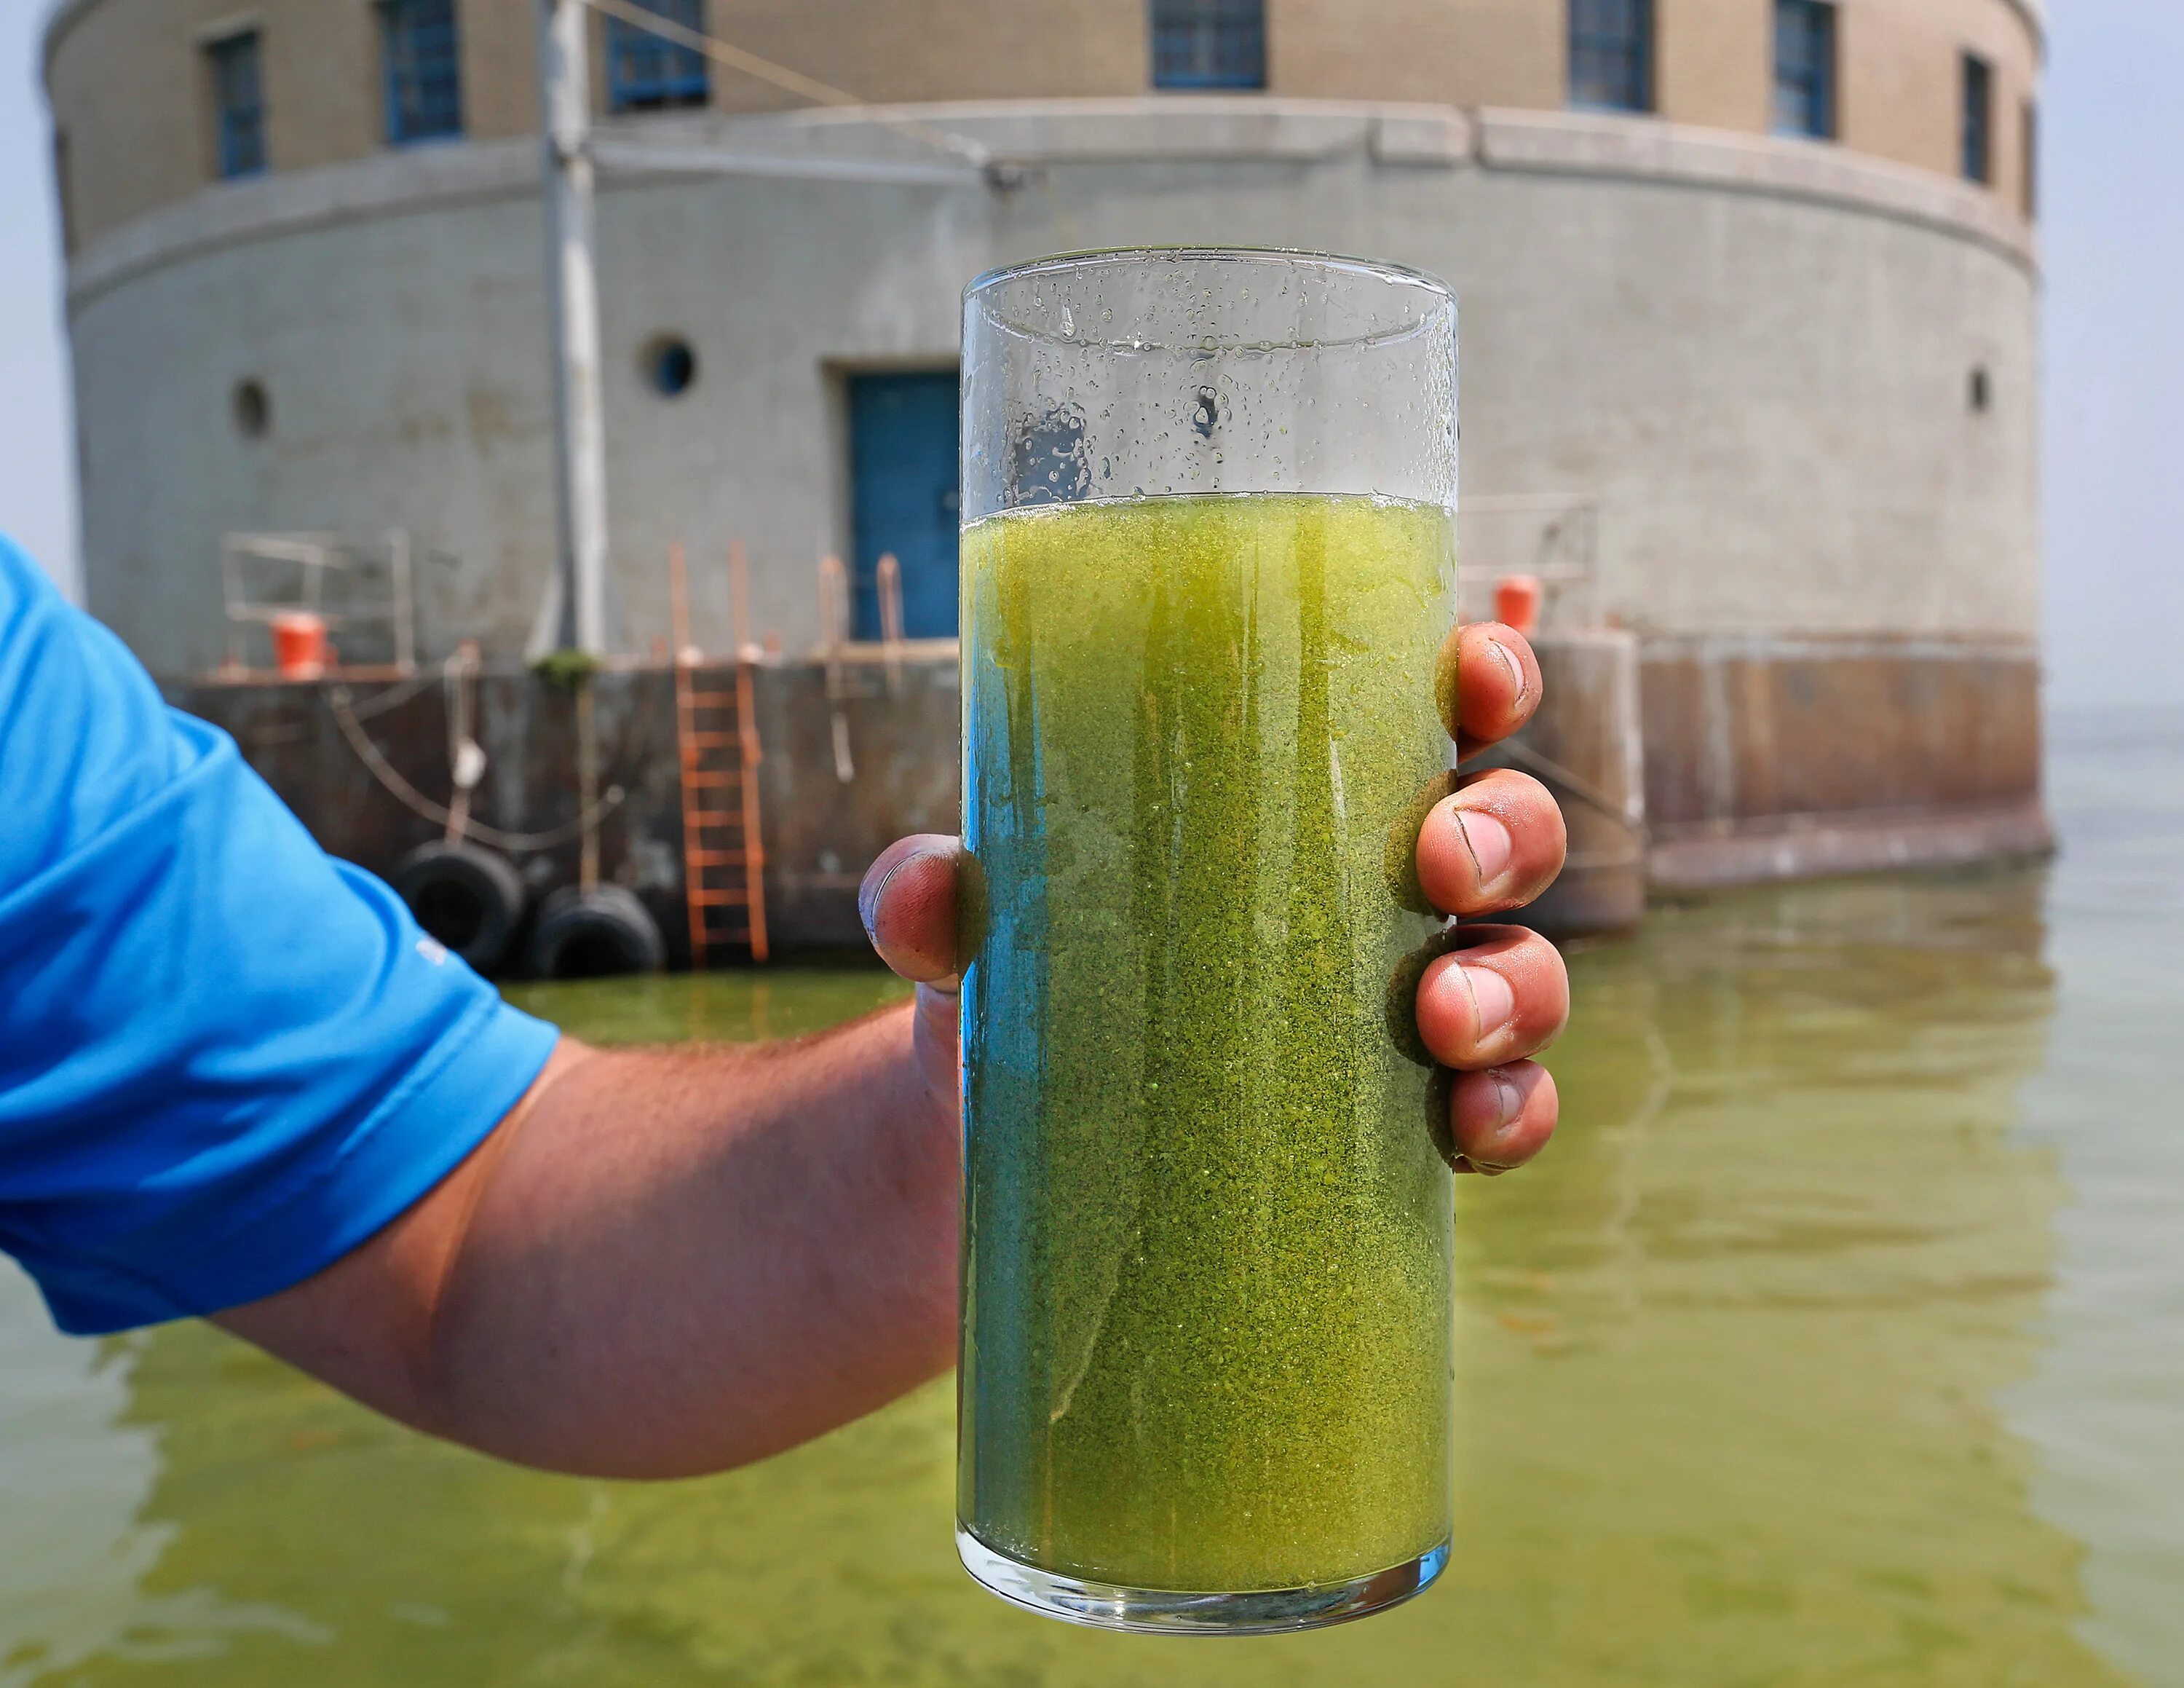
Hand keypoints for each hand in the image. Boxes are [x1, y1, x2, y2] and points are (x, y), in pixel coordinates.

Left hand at [859, 619, 1568, 1177]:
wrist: (999, 1149)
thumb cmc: (1018, 980)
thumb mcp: (973, 928)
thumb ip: (931, 896)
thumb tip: (923, 892)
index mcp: (1302, 794)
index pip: (1432, 705)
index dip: (1486, 674)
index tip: (1470, 680)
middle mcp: (1377, 891)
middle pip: (1508, 831)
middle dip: (1506, 834)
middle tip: (1436, 865)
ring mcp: (1404, 1009)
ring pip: (1526, 968)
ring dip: (1516, 985)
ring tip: (1440, 1021)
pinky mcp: (1399, 1125)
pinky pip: (1509, 1106)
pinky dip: (1515, 1111)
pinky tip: (1469, 1126)